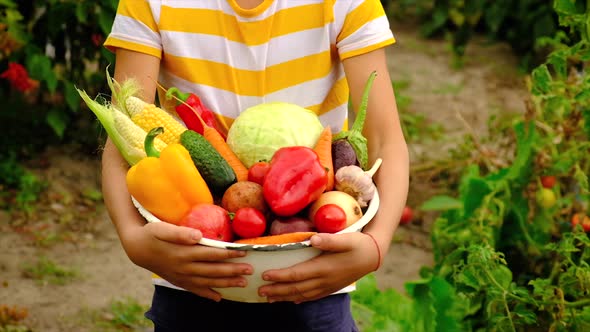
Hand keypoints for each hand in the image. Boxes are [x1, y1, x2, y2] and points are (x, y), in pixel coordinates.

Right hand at [123, 221, 252, 301]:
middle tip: (250, 270)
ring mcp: (182, 276)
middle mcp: (185, 267)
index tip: (243, 252)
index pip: (211, 254)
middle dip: (233, 271)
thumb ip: (180, 232)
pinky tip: (218, 298)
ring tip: (242, 283)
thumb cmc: (152, 234)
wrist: (137, 248)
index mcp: (184, 253)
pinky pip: (195, 290)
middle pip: (213, 270)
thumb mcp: (162, 228)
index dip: (228, 254)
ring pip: (208, 282)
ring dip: (226, 283)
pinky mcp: (179, 281)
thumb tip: (198, 234)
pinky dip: (207, 294)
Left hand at [258, 232, 378, 302]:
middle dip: (277, 290)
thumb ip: (330, 240)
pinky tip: (293, 300)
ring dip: (285, 297)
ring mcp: (328, 286)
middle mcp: (324, 280)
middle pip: (296, 288)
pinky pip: (313, 296)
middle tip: (260, 291)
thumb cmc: (359, 244)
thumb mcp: (347, 239)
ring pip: (302, 295)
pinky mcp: (332, 287)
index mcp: (324, 267)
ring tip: (270, 298)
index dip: (280, 276)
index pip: (297, 274)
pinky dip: (300, 299)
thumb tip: (314, 239)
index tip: (265, 275)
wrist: (374, 256)